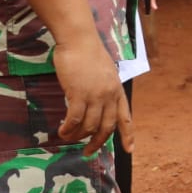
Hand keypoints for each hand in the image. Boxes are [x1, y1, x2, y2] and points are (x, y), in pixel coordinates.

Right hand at [53, 35, 131, 155]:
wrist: (79, 40)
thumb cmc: (88, 54)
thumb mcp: (105, 73)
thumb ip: (105, 90)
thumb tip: (98, 105)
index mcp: (118, 91)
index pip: (126, 118)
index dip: (128, 136)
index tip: (129, 150)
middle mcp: (110, 95)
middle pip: (107, 127)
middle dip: (97, 142)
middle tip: (87, 151)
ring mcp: (95, 95)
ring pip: (90, 126)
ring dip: (78, 136)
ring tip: (68, 137)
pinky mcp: (79, 93)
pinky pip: (75, 119)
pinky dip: (68, 128)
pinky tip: (62, 131)